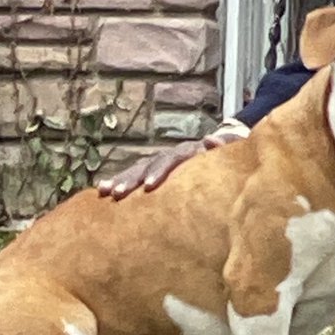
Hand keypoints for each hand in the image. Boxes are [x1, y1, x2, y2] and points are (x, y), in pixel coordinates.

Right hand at [96, 126, 243, 199]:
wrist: (223, 150)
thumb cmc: (230, 157)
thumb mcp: (232, 149)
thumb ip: (224, 145)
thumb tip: (211, 140)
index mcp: (187, 151)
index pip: (169, 160)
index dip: (158, 172)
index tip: (148, 186)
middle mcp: (170, 154)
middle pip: (147, 164)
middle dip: (131, 179)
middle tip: (117, 194)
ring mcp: (161, 162)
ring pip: (137, 169)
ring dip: (120, 180)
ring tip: (104, 193)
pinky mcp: (156, 171)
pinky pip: (135, 177)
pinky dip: (120, 183)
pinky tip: (102, 194)